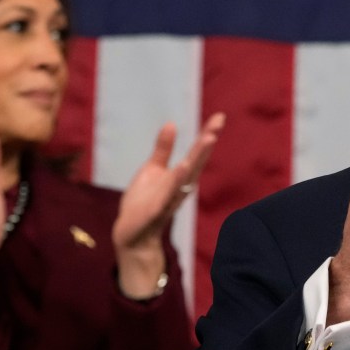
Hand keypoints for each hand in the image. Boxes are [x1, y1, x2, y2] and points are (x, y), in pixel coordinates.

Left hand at [112, 112, 225, 298]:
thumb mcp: (152, 170)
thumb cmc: (143, 201)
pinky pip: (168, 194)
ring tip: (208, 138)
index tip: (219, 116)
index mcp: (180, 176)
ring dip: (197, 157)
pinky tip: (183, 166)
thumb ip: (163, 149)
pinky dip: (177, 180)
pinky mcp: (156, 209)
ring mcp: (170, 197)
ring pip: (187, 175)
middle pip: (197, 161)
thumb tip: (171, 124)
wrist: (130, 233)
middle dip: (207, 141)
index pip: (196, 152)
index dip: (207, 134)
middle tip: (218, 122)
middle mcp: (180, 186)